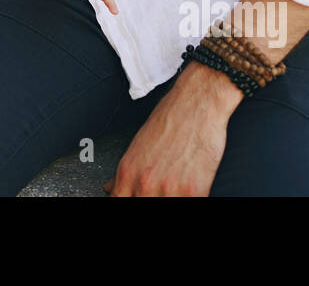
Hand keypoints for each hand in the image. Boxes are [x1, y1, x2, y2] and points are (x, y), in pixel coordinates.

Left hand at [103, 63, 235, 195]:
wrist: (198, 102)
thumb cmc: (170, 118)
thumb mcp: (138, 143)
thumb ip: (124, 172)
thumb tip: (110, 188)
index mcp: (127, 173)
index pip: (118, 201)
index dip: (127, 200)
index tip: (135, 196)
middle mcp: (144, 184)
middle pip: (138, 206)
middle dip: (150, 198)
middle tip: (160, 189)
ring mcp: (169, 191)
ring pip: (164, 205)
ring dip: (170, 198)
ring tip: (176, 186)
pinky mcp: (194, 192)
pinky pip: (192, 204)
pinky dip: (192, 196)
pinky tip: (192, 188)